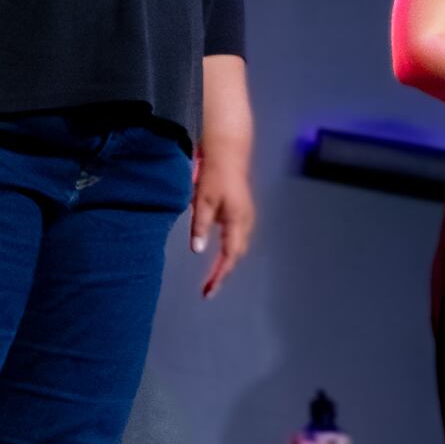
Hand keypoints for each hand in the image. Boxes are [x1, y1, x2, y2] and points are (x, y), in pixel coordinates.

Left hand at [189, 157, 256, 296]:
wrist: (229, 151)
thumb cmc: (215, 174)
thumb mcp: (203, 201)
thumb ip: (200, 226)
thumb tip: (198, 250)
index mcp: (238, 221)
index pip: (230, 257)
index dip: (219, 276)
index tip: (208, 292)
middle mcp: (246, 222)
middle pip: (236, 255)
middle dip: (223, 273)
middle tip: (208, 288)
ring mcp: (246, 216)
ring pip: (238, 247)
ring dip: (226, 263)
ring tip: (212, 276)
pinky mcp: (241, 211)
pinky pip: (236, 238)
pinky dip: (228, 250)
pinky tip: (218, 254)